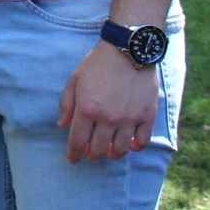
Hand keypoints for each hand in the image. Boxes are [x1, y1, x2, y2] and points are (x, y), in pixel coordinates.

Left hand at [58, 39, 159, 161]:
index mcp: (87, 109)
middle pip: (98, 149)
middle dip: (92, 155)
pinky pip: (142, 141)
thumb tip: (62, 125)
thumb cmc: (98, 64)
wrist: (127, 51)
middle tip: (90, 154)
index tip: (72, 159)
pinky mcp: (147, 116)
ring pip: (120, 149)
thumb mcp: (75, 80)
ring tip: (108, 151)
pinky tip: (130, 145)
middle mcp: (108, 118)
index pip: (78, 141)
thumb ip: (67, 104)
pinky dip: (135, 147)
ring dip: (112, 154)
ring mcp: (129, 119)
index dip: (73, 153)